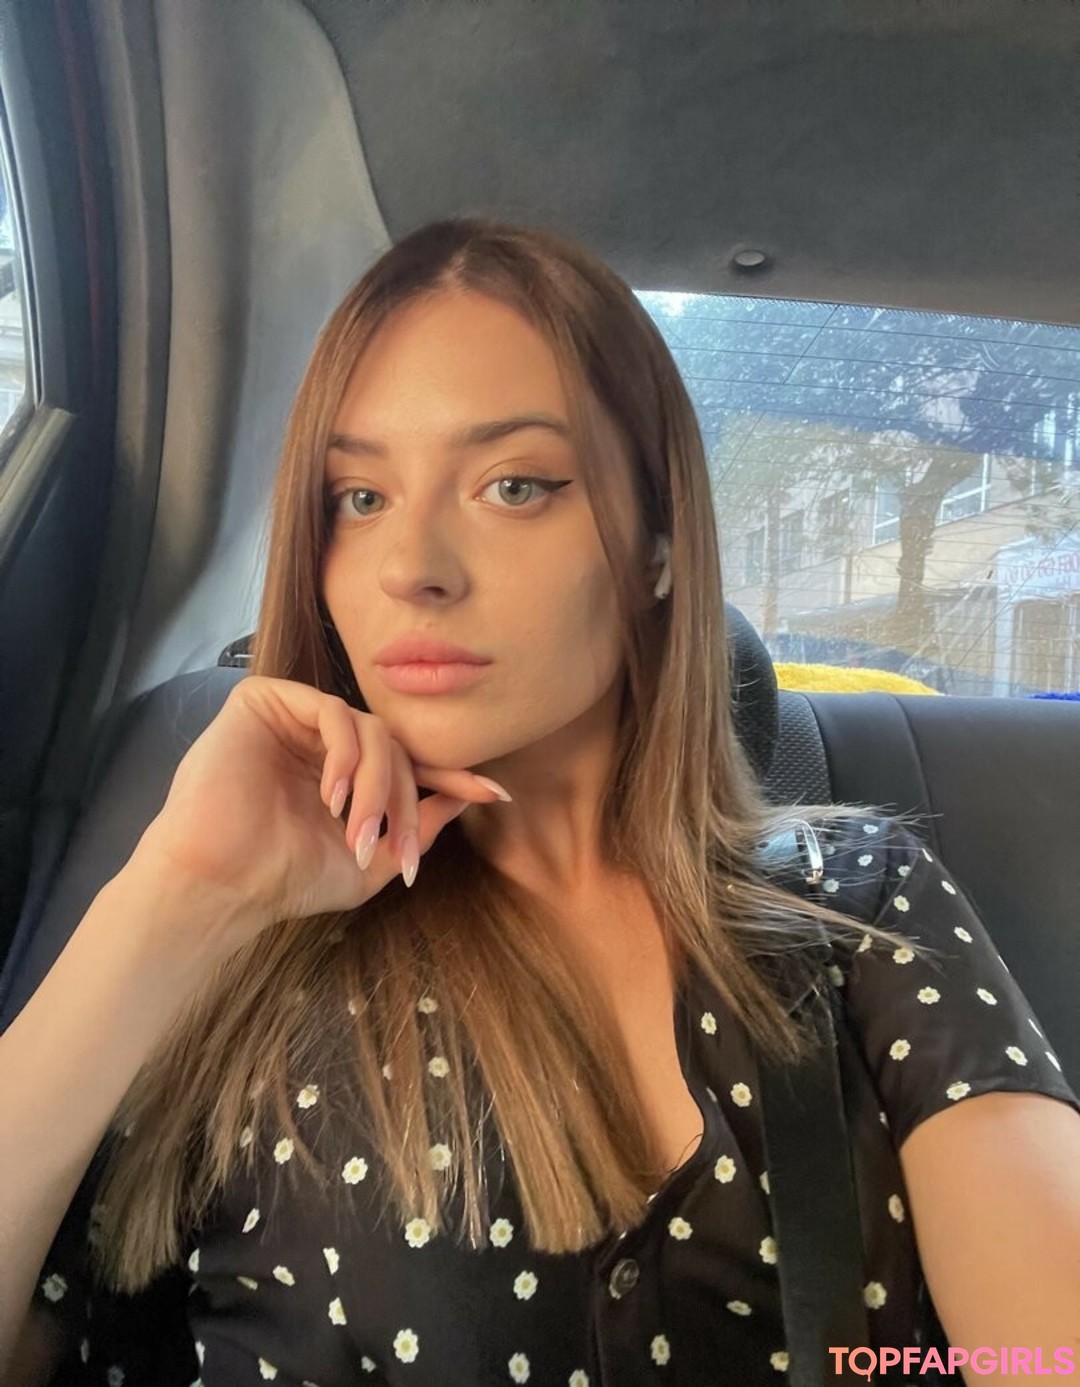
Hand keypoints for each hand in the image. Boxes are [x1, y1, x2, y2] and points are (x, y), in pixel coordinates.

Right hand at [132, 675, 507, 959]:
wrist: (219, 884)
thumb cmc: (283, 879)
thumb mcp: (369, 864)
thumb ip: (415, 829)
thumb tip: (465, 797)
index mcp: (341, 773)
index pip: (404, 764)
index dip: (448, 777)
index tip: (495, 794)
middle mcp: (318, 741)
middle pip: (393, 747)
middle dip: (406, 797)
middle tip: (399, 847)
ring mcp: (292, 719)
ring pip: (369, 729)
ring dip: (378, 783)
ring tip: (359, 830)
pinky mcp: (264, 701)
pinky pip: (331, 710)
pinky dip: (346, 753)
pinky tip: (334, 795)